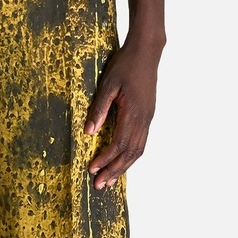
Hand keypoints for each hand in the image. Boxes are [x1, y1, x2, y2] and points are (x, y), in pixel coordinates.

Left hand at [83, 40, 160, 188]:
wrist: (147, 52)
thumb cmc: (125, 65)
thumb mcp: (108, 85)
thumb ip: (99, 109)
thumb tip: (88, 133)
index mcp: (133, 113)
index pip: (119, 144)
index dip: (105, 159)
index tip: (92, 169)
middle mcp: (144, 119)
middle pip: (130, 153)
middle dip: (114, 170)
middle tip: (99, 185)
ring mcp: (148, 119)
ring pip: (138, 151)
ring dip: (123, 167)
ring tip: (109, 180)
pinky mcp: (148, 116)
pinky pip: (141, 143)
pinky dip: (130, 157)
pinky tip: (121, 163)